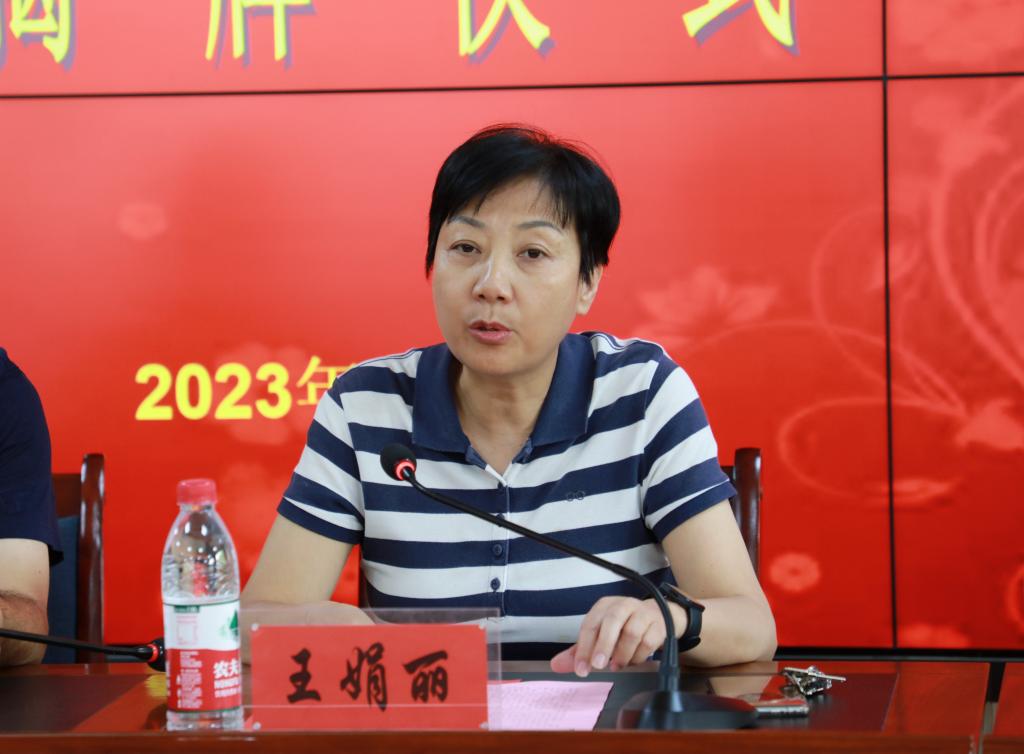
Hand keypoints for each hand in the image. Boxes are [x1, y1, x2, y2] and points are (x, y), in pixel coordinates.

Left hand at [550, 597, 680, 676]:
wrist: (660, 616)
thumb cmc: (623, 627)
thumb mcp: (600, 635)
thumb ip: (579, 651)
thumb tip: (555, 665)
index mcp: (604, 606)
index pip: (590, 624)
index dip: (584, 648)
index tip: (581, 669)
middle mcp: (623, 605)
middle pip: (612, 622)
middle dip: (604, 645)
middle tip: (599, 666)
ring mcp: (643, 613)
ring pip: (631, 633)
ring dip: (622, 654)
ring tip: (617, 665)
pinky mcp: (659, 624)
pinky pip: (648, 642)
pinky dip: (639, 656)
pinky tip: (633, 660)